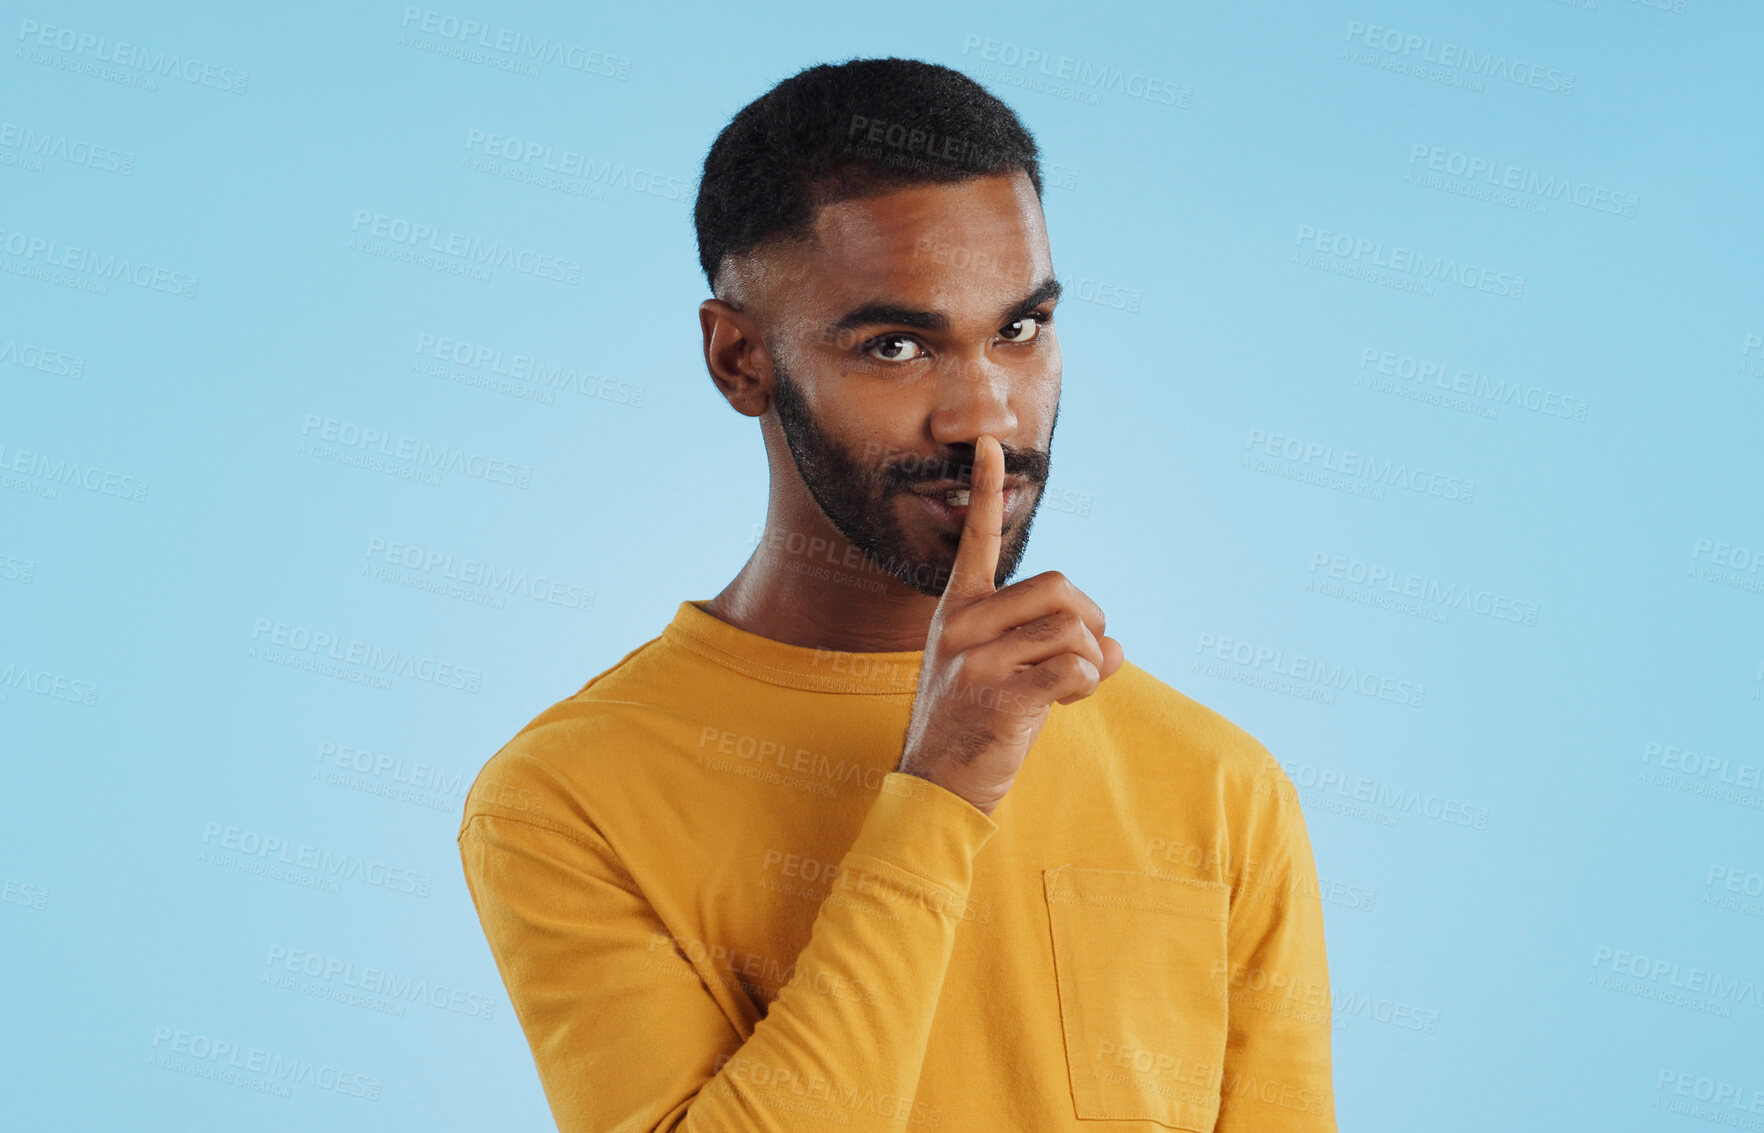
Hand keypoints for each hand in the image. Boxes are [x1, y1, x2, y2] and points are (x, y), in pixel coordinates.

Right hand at [895, 434, 1124, 814]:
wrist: (938, 785)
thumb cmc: (977, 725)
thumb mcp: (1002, 671)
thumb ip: (1051, 646)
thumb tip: (1117, 646)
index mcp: (958, 610)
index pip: (973, 540)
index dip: (983, 490)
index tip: (987, 443)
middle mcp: (962, 626)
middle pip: (1060, 589)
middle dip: (1091, 618)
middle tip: (1090, 652)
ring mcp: (976, 660)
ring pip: (1073, 631)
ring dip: (1092, 660)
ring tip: (1074, 687)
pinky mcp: (999, 695)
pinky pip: (1074, 668)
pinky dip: (1088, 683)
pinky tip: (1070, 700)